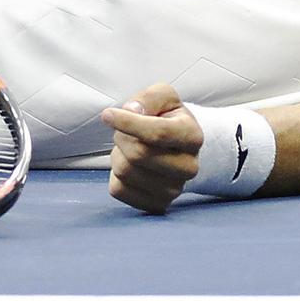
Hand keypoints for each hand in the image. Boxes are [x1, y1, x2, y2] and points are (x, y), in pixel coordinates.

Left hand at [100, 83, 202, 214]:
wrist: (175, 147)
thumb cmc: (166, 118)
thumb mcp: (162, 96)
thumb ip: (149, 98)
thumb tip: (132, 110)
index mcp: (192, 136)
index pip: (157, 133)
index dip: (127, 122)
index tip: (107, 115)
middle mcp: (189, 167)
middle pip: (139, 154)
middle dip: (122, 137)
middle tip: (125, 132)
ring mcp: (175, 190)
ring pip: (125, 171)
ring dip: (118, 155)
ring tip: (130, 148)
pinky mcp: (157, 205)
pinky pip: (119, 190)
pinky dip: (114, 175)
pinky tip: (130, 167)